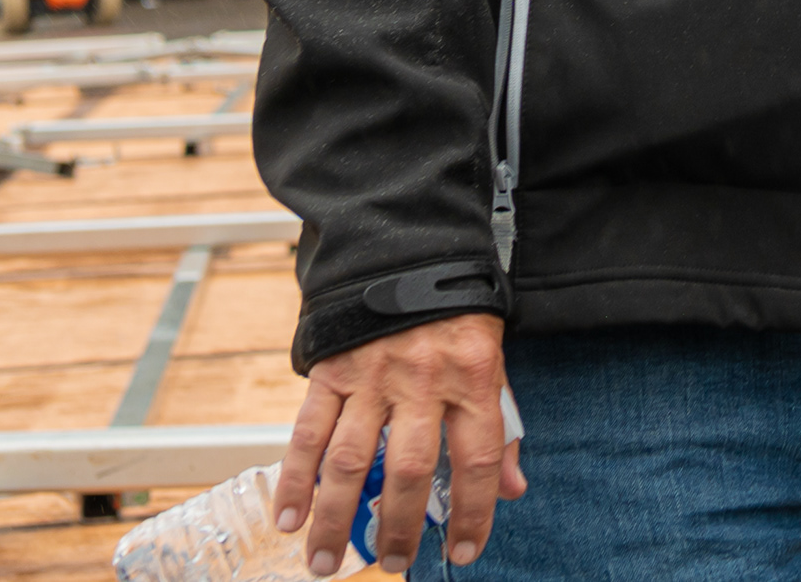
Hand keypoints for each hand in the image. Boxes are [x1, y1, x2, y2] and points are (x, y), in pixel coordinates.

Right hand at [275, 312, 520, 572]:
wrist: (412, 250)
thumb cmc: (458, 317)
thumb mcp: (492, 363)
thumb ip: (500, 427)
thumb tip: (513, 490)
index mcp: (472, 377)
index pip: (480, 458)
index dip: (476, 512)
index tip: (465, 553)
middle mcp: (422, 380)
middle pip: (410, 468)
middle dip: (398, 526)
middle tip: (391, 564)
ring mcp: (373, 375)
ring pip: (348, 459)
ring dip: (332, 517)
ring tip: (324, 562)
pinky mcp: (333, 370)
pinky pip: (308, 432)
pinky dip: (294, 479)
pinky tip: (288, 517)